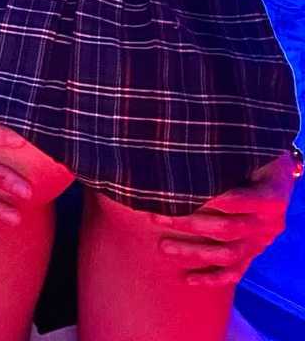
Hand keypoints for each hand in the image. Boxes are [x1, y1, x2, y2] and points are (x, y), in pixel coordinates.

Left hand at [152, 151, 299, 286]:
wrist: (276, 176)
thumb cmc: (253, 157)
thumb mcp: (247, 152)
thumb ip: (224, 157)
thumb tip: (187, 151)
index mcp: (271, 197)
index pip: (235, 201)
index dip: (206, 200)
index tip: (174, 195)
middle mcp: (270, 223)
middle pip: (227, 229)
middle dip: (188, 224)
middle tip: (156, 218)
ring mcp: (262, 242)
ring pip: (227, 254)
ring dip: (193, 253)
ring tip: (162, 247)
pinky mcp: (253, 254)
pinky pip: (235, 272)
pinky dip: (212, 279)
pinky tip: (188, 279)